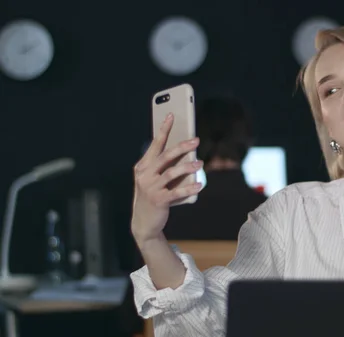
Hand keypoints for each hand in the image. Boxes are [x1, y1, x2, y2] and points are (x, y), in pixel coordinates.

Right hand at [131, 113, 202, 243]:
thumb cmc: (153, 196)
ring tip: (200, 162)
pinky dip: (189, 188)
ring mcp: (150, 188)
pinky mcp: (158, 201)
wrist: (144, 223)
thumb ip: (165, 167)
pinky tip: (200, 184)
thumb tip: (187, 153)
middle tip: (196, 140)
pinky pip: (177, 192)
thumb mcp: (154, 180)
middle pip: (165, 156)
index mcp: (143, 167)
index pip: (155, 145)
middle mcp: (144, 175)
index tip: (171, 115)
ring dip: (188, 166)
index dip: (163, 130)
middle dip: (182, 146)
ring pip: (171, 173)